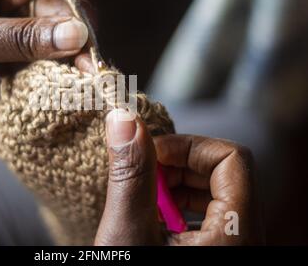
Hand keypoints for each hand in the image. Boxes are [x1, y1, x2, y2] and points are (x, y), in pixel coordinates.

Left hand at [0, 0, 172, 141]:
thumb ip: (25, 37)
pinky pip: (53, 66)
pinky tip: (72, 92)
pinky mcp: (19, 63)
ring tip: (88, 86)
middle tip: (96, 70)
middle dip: (88, 39)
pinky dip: (65, 79)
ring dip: (79, 64)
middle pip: (72, 12)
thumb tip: (80, 37)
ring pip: (67, 44)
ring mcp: (19, 33)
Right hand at [95, 108, 263, 245]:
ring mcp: (230, 242)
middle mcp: (243, 235)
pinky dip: (175, 202)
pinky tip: (149, 215)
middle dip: (175, 165)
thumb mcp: (129, 233)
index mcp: (236, 231)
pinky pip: (205, 210)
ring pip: (212, 189)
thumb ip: (131, 174)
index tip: (151, 154)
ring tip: (141, 197)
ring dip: (172, 183)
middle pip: (222, 170)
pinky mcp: (216, 248)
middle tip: (141, 176)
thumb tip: (123, 119)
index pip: (232, 157)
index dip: (189, 147)